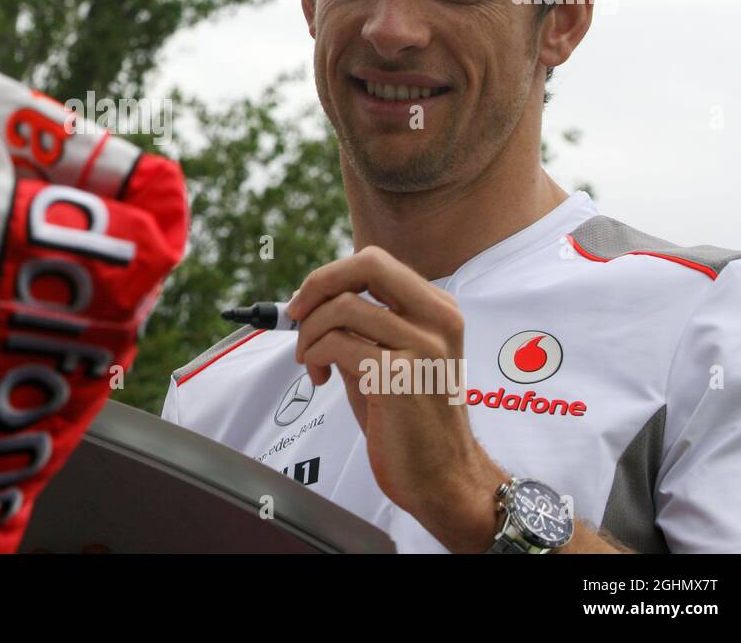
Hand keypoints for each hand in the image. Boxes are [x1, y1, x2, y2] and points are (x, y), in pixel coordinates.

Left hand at [285, 246, 504, 551]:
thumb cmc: (412, 422)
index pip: (376, 263)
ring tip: (311, 361)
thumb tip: (311, 303)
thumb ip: (361, 328)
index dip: (331, 275)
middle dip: (318, 284)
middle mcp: (437, 320)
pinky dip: (314, 356)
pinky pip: (337, 345)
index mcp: (439, 310)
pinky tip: (320, 378)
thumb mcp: (390, 360)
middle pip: (368, 264)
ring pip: (343, 308)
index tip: (306, 301)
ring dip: (310, 334)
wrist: (444, 477)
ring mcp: (422, 346)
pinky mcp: (399, 376)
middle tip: (296, 314)